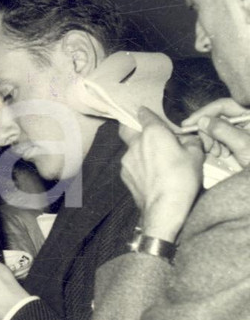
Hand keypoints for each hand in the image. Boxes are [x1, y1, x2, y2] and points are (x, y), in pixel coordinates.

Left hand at [118, 107, 203, 241]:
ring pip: (131, 150)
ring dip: (139, 151)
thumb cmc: (182, 178)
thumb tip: (185, 140)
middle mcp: (135, 143)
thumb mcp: (196, 155)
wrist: (165, 207)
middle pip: (127, 129)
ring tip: (155, 162)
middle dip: (131, 127)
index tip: (144, 112)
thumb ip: (189, 141)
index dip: (145, 113)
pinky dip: (138, 166)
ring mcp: (127, 160)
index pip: (145, 115)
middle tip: (142, 132)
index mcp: (153, 133)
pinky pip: (131, 165)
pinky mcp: (124, 175)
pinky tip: (150, 176)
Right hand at [181, 97, 249, 168]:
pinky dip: (218, 144)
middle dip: (209, 130)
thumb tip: (202, 121)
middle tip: (205, 144)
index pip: (224, 105)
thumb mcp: (242, 144)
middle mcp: (248, 120)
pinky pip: (224, 137)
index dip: (205, 113)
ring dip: (212, 139)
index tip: (189, 123)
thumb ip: (222, 130)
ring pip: (220, 127)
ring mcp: (246, 130)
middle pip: (220, 116)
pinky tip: (220, 154)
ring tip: (215, 152)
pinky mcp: (242, 140)